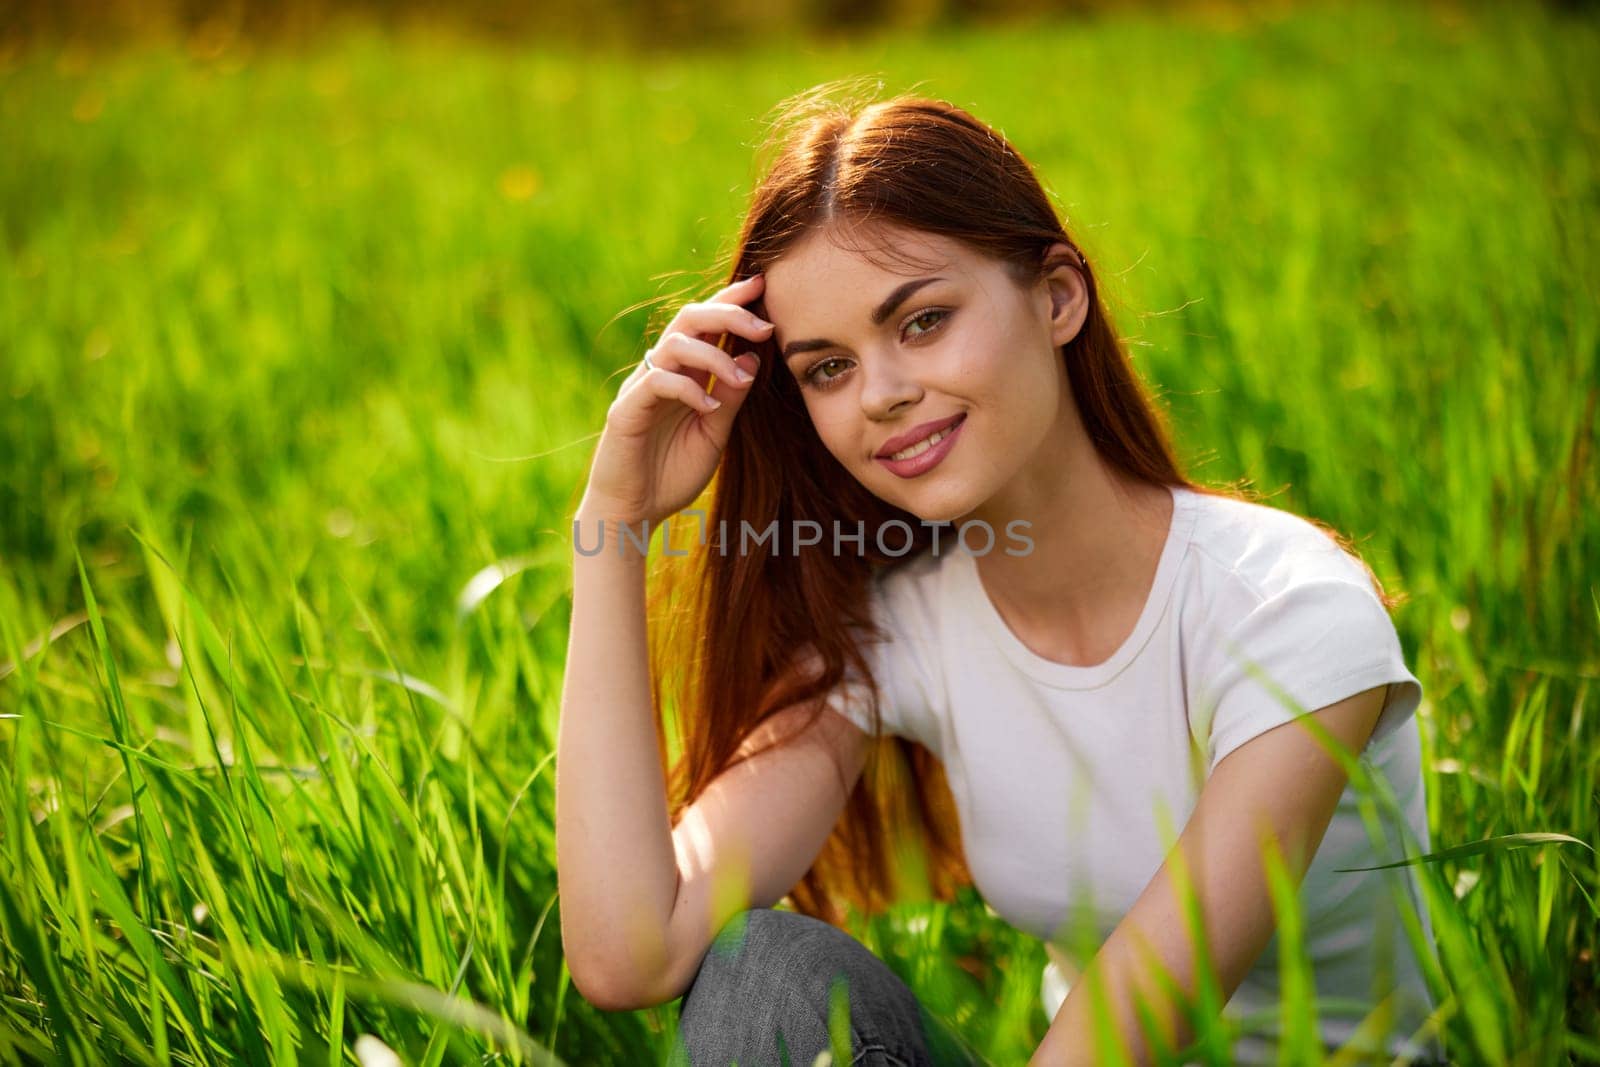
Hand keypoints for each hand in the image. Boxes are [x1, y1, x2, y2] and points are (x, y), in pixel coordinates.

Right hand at [580, 273, 770, 528]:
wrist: (632, 513)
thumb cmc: (671, 474)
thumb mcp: (715, 434)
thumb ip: (731, 397)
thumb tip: (753, 357)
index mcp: (685, 373)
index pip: (706, 324)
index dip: (731, 300)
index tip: (763, 285)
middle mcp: (661, 372)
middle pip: (689, 319)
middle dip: (728, 313)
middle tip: (764, 326)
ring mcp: (641, 388)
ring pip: (674, 345)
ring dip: (715, 356)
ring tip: (742, 381)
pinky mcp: (627, 410)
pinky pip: (658, 382)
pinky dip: (689, 390)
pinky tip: (711, 408)